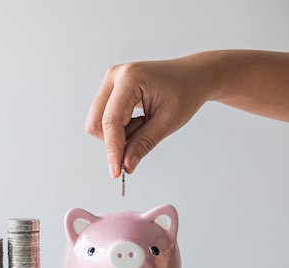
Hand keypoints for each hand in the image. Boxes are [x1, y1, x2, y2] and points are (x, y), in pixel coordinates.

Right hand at [85, 58, 206, 177]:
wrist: (192, 76)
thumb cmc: (185, 92)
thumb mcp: (168, 122)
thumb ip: (143, 143)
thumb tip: (125, 165)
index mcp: (129, 78)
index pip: (111, 121)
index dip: (113, 148)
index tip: (116, 171)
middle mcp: (114, 76)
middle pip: (96, 123)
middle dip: (115, 140)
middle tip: (143, 135)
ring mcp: (109, 81)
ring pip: (97, 123)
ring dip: (119, 134)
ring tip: (144, 123)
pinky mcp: (109, 89)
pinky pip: (103, 118)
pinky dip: (119, 128)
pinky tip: (138, 119)